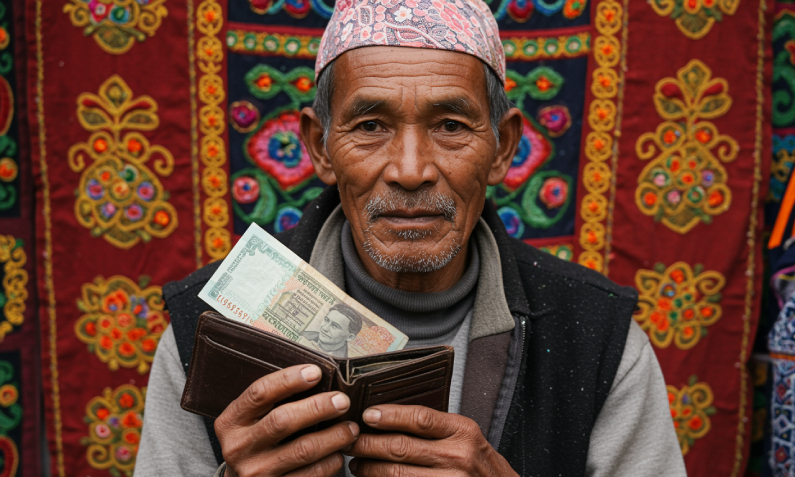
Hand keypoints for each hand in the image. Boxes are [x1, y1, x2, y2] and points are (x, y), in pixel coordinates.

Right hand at [214, 364, 359, 476]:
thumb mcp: (250, 420)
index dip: (289, 379)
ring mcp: (256, 472)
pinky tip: (339, 453)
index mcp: (231, 422)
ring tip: (351, 428)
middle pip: (283, 420)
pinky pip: (311, 474)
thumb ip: (272, 402)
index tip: (316, 372)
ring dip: (334, 436)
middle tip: (342, 400)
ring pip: (303, 449)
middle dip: (318, 407)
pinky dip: (331, 461)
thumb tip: (315, 377)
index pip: (260, 393)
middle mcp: (239, 448)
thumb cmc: (255, 442)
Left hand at [346, 405, 516, 476]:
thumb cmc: (480, 466)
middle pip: (400, 447)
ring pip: (396, 474)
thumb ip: (436, 428)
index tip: (367, 415)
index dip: (389, 415)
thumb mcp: (466, 438)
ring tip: (356, 464)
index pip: (419, 418)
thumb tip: (389, 417)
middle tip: (350, 440)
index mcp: (463, 432)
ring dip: (369, 468)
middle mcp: (458, 457)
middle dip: (368, 444)